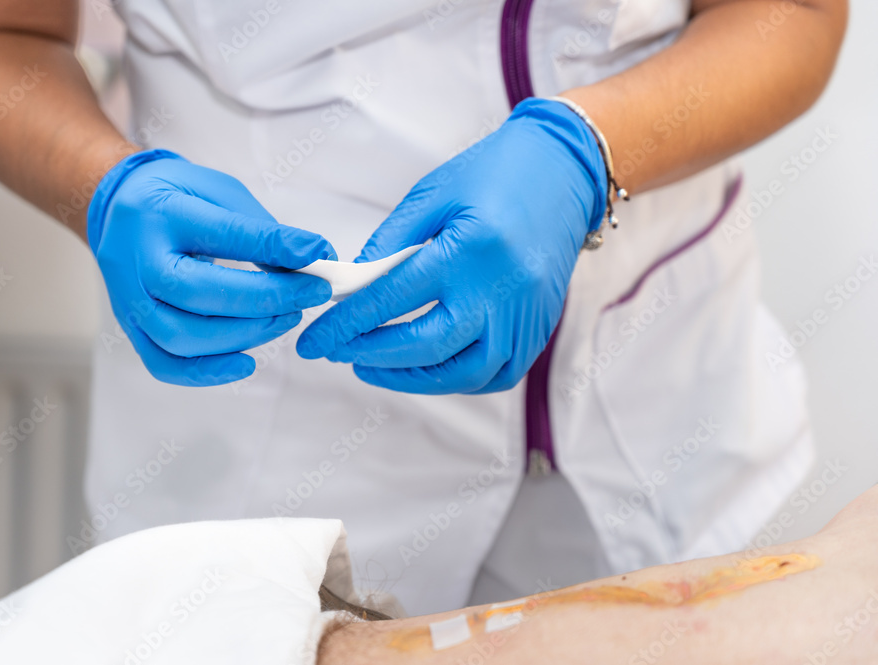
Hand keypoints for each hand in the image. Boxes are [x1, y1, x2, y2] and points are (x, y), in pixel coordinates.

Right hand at [88, 150, 334, 385]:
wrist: (119, 207)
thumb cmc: (177, 197)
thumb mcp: (217, 191)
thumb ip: (258, 228)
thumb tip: (312, 260)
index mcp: (158, 213)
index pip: (224, 235)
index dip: (275, 247)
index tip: (317, 255)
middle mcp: (136, 260)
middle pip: (199, 293)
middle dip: (266, 298)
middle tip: (311, 292)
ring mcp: (128, 300)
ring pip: (182, 337)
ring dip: (245, 334)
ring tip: (286, 318)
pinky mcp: (131, 329)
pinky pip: (164, 364)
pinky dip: (207, 372)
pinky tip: (246, 363)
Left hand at [296, 99, 606, 393]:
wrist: (565, 172)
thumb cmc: (494, 174)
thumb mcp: (432, 195)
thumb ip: (389, 244)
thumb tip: (351, 288)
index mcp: (469, 250)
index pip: (392, 301)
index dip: (346, 325)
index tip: (313, 342)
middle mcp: (501, 291)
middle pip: (426, 346)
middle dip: (370, 355)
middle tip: (337, 352)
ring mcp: (525, 317)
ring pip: (462, 373)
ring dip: (410, 378)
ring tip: (372, 365)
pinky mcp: (539, 330)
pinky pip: (492, 374)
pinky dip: (452, 378)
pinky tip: (423, 366)